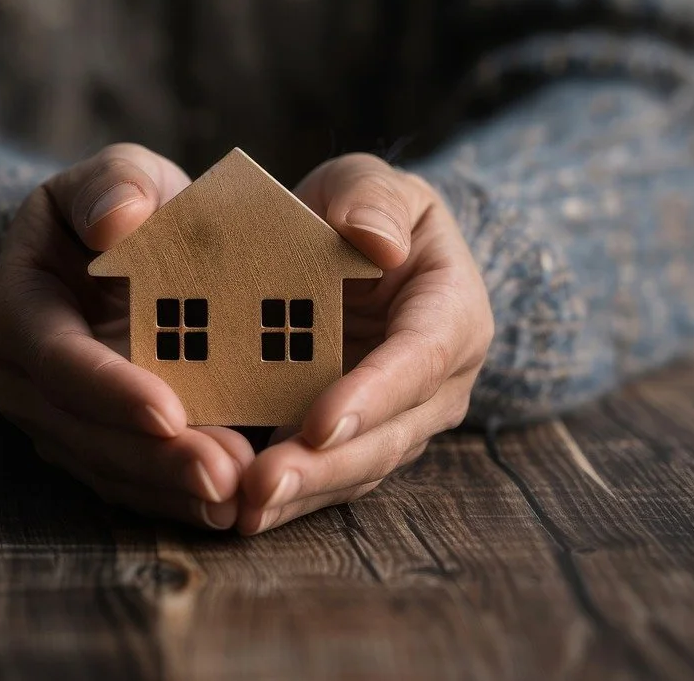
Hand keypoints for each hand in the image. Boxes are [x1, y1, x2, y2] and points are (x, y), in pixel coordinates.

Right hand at [0, 144, 254, 529]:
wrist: (118, 249)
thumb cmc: (122, 205)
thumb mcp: (120, 174)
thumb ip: (117, 183)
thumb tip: (118, 221)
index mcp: (17, 309)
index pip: (59, 360)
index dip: (112, 389)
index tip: (170, 411)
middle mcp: (24, 377)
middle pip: (84, 431)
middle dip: (154, 459)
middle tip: (224, 476)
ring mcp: (54, 419)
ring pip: (108, 468)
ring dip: (171, 489)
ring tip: (238, 497)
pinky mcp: (90, 446)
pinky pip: (128, 482)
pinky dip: (175, 497)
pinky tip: (230, 506)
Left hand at [237, 154, 493, 534]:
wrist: (364, 255)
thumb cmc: (365, 211)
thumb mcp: (369, 184)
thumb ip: (372, 198)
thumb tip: (376, 240)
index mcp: (452, 311)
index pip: (420, 357)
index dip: (373, 394)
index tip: (320, 423)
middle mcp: (439, 380)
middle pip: (390, 434)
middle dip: (327, 466)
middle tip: (261, 486)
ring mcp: (403, 418)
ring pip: (360, 468)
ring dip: (304, 494)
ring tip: (244, 509)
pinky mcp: (361, 439)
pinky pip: (331, 476)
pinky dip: (290, 496)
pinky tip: (240, 508)